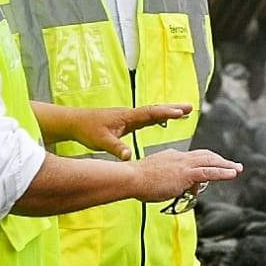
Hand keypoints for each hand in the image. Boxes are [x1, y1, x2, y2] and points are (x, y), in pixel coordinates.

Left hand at [71, 104, 192, 160]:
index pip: (150, 113)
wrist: (75, 122)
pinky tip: (166, 119)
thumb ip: (117, 148)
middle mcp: (130, 114)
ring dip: (169, 112)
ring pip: (153, 113)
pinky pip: (148, 118)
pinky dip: (160, 117)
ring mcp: (129, 117)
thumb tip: (129, 157)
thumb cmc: (87, 130)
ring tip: (185, 112)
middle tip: (190, 107)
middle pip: (155, 109)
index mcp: (127, 117)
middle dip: (173, 108)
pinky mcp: (127, 121)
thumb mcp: (102, 142)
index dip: (165, 113)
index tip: (180, 113)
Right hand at [131, 149, 241, 202]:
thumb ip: (167, 182)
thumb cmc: (137, 181)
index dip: (204, 163)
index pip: (193, 158)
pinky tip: (232, 174)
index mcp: (172, 156)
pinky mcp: (186, 174)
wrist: (131, 178)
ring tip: (238, 169)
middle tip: (233, 164)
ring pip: (211, 162)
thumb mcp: (155, 179)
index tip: (213, 166)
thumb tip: (177, 189)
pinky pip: (209, 172)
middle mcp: (180, 157)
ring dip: (226, 165)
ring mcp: (184, 164)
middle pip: (206, 156)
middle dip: (220, 160)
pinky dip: (222, 172)